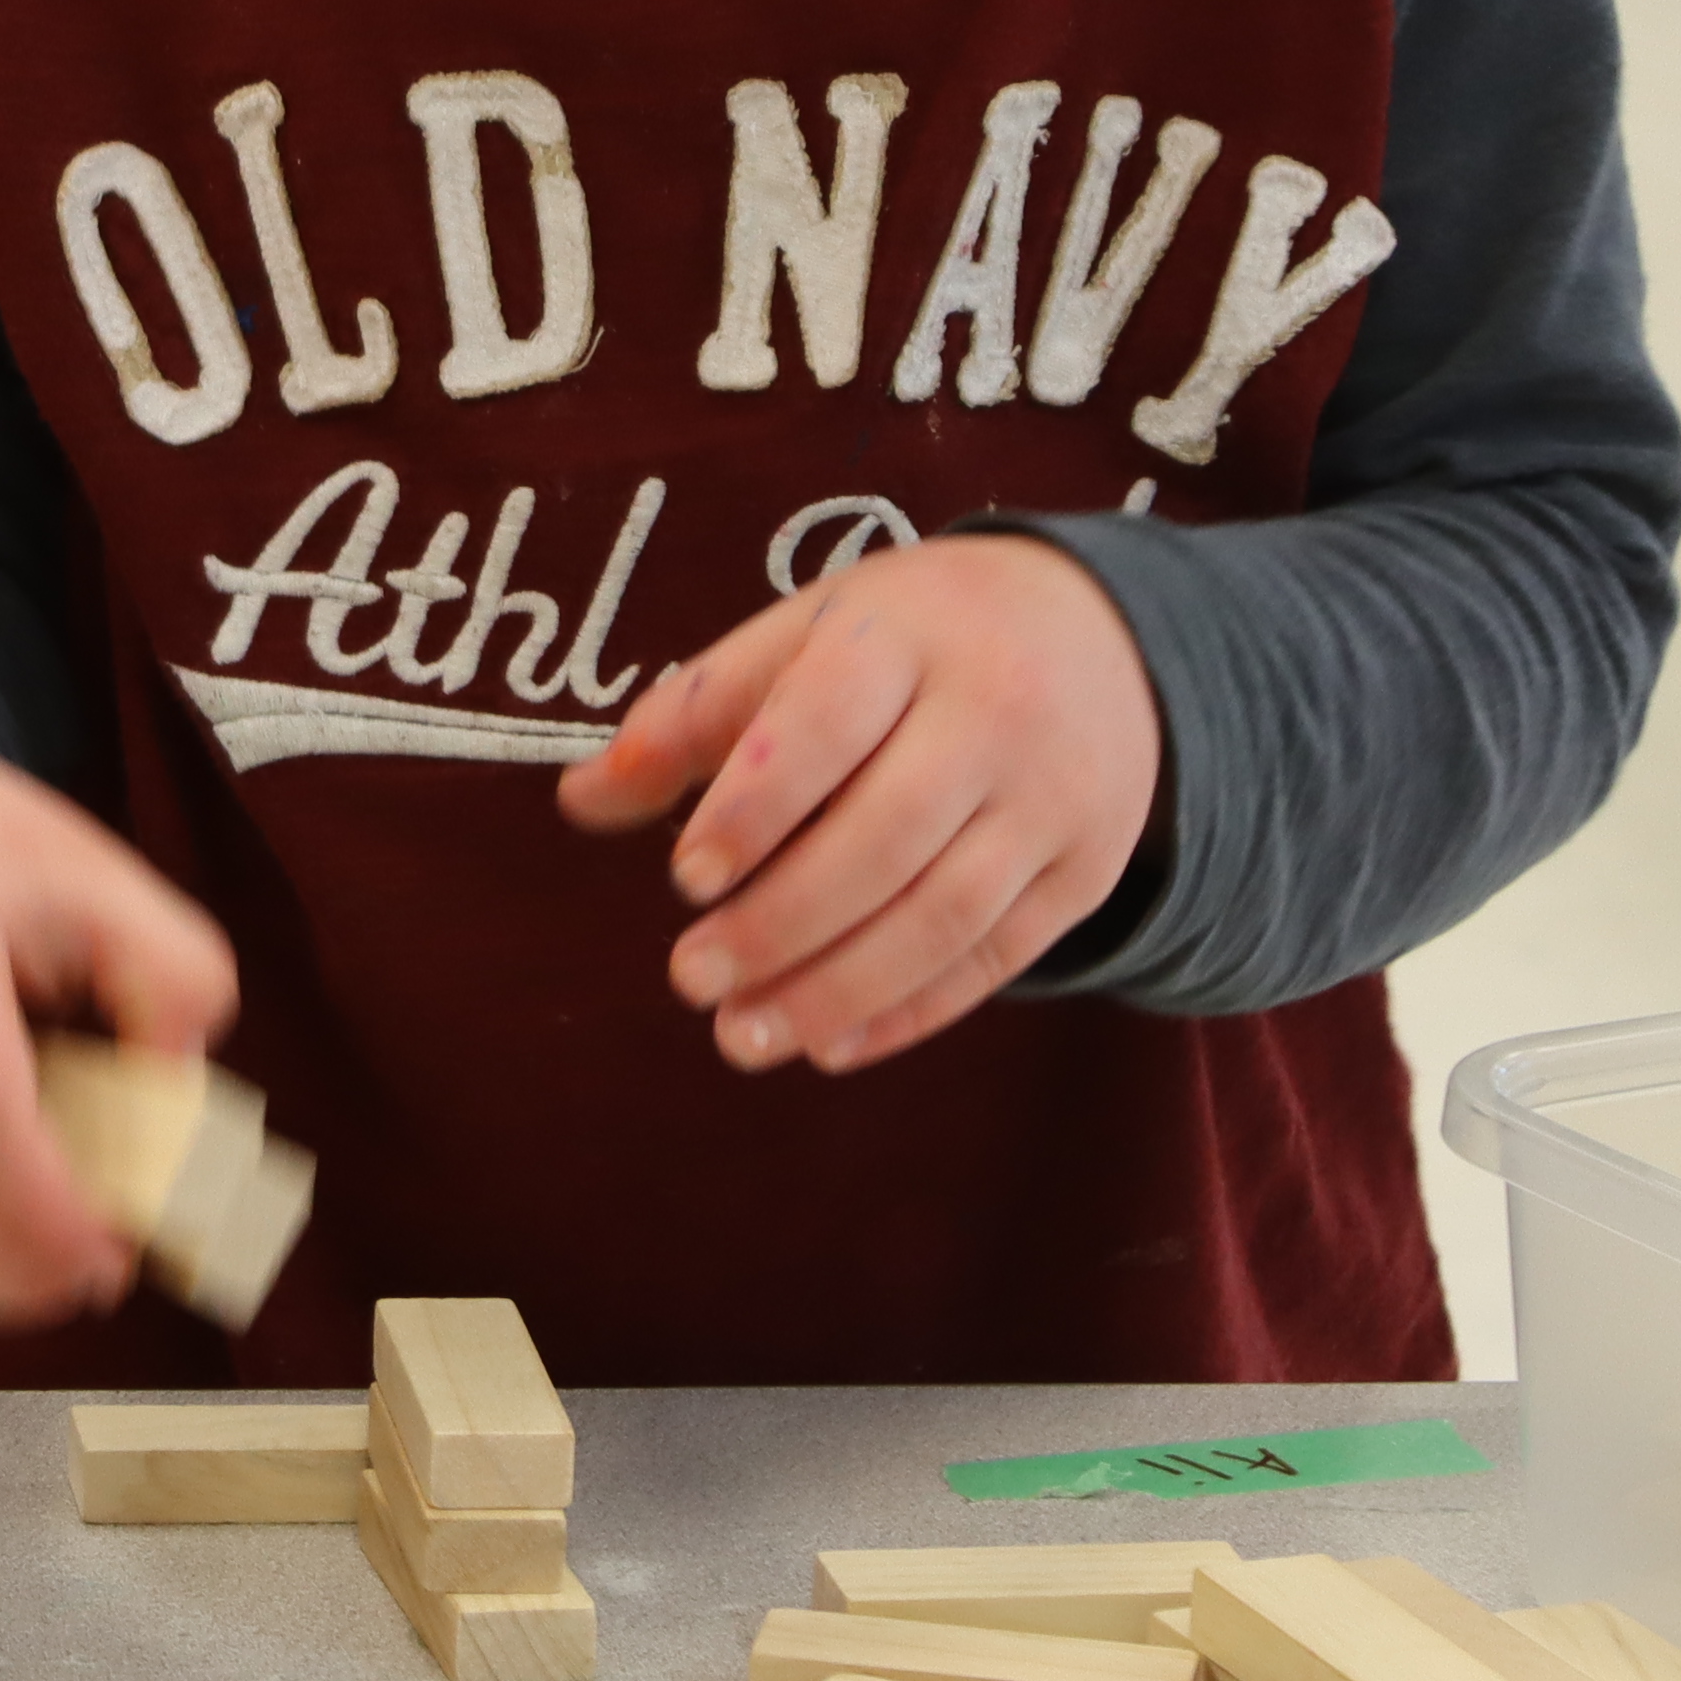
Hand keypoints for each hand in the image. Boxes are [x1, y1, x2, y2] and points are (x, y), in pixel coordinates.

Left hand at [552, 535, 1156, 1074]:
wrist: (1098, 634)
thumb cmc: (909, 640)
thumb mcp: (805, 634)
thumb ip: (695, 714)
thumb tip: (582, 799)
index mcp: (906, 637)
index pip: (829, 722)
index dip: (756, 805)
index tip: (685, 879)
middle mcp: (995, 714)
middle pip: (888, 838)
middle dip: (782, 922)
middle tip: (689, 978)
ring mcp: (1053, 798)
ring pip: (945, 915)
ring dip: (836, 990)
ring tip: (740, 1036)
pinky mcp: (1085, 870)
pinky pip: (998, 956)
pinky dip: (910, 1011)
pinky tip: (830, 1046)